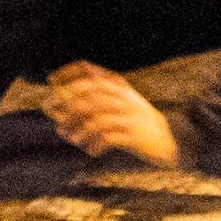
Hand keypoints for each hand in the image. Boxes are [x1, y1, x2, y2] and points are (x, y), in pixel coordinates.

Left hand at [43, 64, 181, 166]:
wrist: (171, 138)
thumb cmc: (137, 121)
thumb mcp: (122, 101)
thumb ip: (97, 99)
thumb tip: (59, 107)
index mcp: (119, 86)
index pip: (90, 70)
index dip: (68, 72)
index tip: (51, 80)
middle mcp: (123, 97)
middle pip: (88, 94)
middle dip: (64, 102)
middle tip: (49, 110)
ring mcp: (129, 116)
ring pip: (95, 118)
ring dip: (77, 129)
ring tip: (71, 138)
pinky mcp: (133, 136)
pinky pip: (107, 138)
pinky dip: (94, 144)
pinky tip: (90, 150)